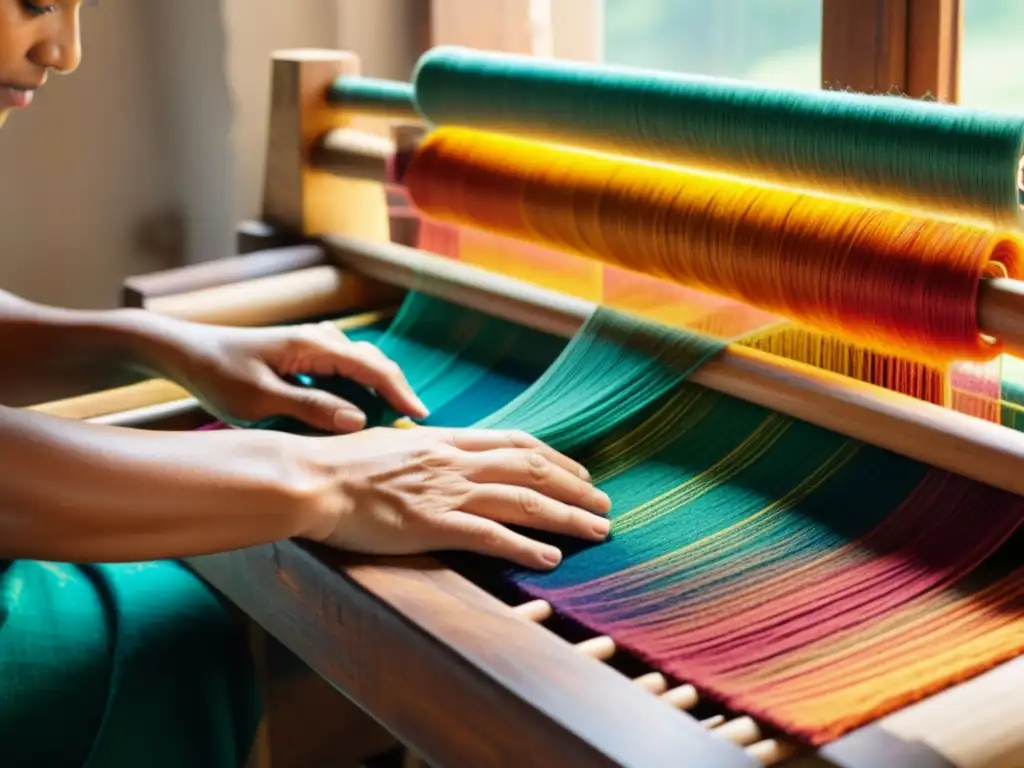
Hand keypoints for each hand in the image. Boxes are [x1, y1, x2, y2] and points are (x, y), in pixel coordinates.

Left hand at [146, 318, 427, 431]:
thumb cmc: (217, 374)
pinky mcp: (303, 354)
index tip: (420, 418)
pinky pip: (343, 368)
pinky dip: (360, 386)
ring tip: (392, 418)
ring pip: (360, 363)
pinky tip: (360, 408)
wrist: (184, 351)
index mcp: (313, 345)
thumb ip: (310, 408)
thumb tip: (358, 419)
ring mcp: (312, 344)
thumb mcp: (260, 398)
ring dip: (379, 388)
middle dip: (396, 390)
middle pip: (373, 362)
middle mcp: (319, 340)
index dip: (400, 392)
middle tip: (412, 423)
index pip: (373, 367)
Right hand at [299, 426, 611, 568]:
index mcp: (445, 441)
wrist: (309, 477)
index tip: (580, 472)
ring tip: (597, 531)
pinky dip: (525, 547)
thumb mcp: (392, 445)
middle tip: (605, 504)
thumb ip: (425, 451)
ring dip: (566, 517)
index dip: (555, 458)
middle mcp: (453, 462)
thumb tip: (440, 452)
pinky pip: (489, 536)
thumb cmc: (341, 464)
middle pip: (531, 469)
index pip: (515, 442)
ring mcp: (444, 492)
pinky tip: (550, 558)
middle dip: (574, 487)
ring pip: (522, 501)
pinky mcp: (430, 525)